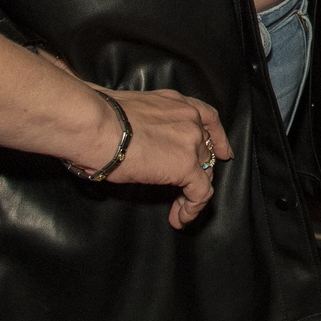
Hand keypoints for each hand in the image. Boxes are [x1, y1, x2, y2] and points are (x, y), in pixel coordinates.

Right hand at [63, 80, 235, 230]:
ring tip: (178, 212)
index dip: (219, 138)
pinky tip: (179, 218)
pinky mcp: (186, 165)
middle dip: (199, 173)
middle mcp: (189, 118)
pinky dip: (192, 208)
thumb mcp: (130, 111)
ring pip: (204, 173)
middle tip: (185, 192)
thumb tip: (127, 137)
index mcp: (175, 102)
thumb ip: (142, 122)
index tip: (225, 153)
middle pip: (206, 151)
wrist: (96, 125)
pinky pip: (200, 193)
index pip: (208, 118)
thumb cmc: (97, 118)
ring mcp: (191, 141)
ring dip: (192, 194)